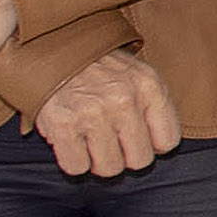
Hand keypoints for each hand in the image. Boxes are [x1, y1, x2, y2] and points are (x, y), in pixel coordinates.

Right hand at [31, 50, 182, 179]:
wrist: (49, 48)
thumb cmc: (96, 67)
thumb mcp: (136, 74)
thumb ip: (154, 106)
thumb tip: (160, 148)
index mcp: (149, 86)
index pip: (168, 141)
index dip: (151, 145)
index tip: (135, 136)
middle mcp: (125, 100)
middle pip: (139, 160)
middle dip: (124, 155)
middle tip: (108, 138)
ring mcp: (94, 113)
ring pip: (109, 168)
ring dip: (97, 160)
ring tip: (88, 138)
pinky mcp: (64, 124)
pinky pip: (77, 167)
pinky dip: (71, 159)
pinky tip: (70, 139)